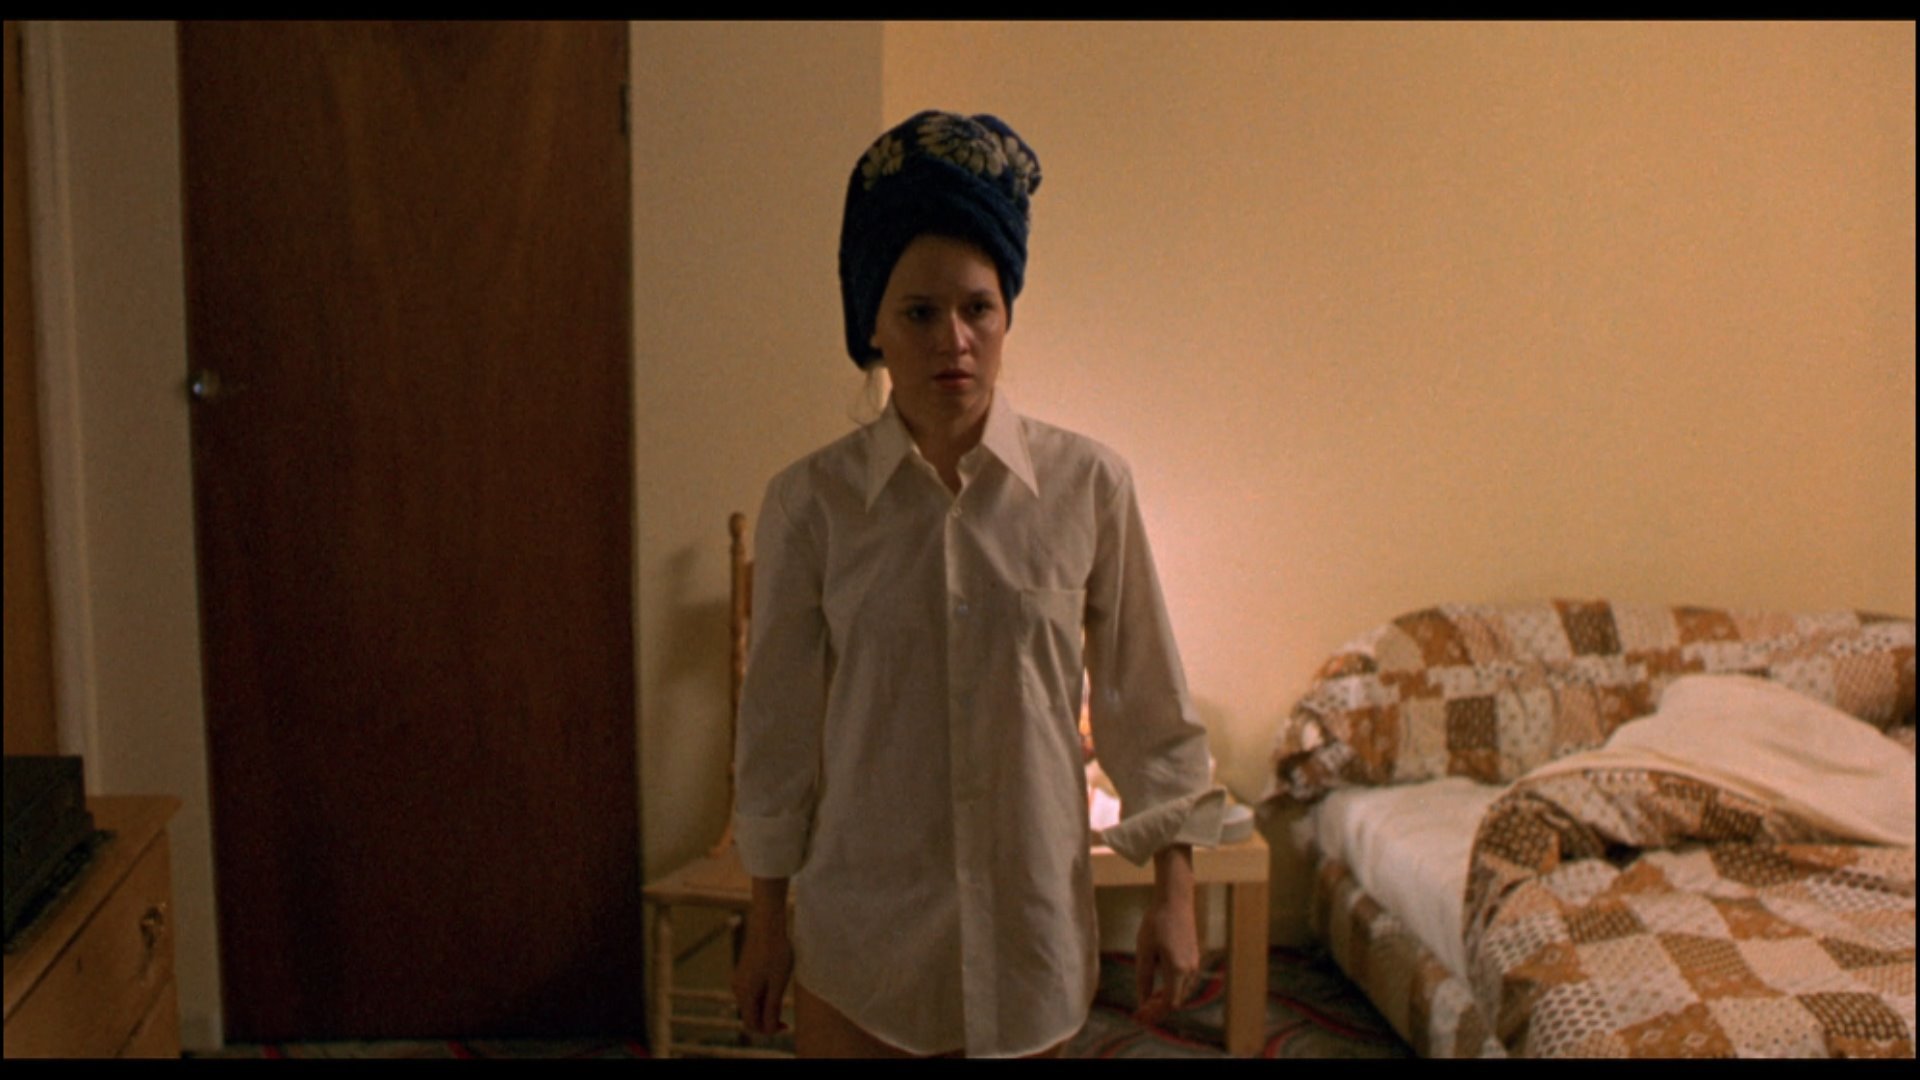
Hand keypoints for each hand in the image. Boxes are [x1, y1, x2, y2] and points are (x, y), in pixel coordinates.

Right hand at [731, 884, 793, 1035]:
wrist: (768, 924)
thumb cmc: (776, 953)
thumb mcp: (778, 984)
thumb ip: (772, 1008)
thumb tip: (767, 1029)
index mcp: (745, 994)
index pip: (752, 1025)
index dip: (768, 1030)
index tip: (785, 1024)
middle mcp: (737, 989)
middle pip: (750, 1015)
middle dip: (767, 1019)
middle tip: (786, 1017)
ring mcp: (738, 979)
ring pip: (751, 1004)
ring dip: (766, 1007)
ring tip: (782, 993)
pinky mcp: (743, 972)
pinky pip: (751, 992)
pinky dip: (763, 996)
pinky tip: (776, 983)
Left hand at [1133, 845, 1198, 1024]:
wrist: (1175, 900)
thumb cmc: (1156, 922)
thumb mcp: (1144, 951)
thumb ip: (1144, 978)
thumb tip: (1142, 1001)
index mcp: (1178, 969)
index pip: (1168, 1004)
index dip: (1153, 1013)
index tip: (1138, 1016)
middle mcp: (1190, 970)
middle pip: (1176, 1001)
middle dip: (1157, 1010)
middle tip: (1138, 1013)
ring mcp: (1194, 964)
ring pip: (1180, 993)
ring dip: (1164, 1000)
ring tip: (1145, 1002)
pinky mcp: (1193, 958)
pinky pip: (1183, 982)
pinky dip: (1171, 989)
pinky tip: (1157, 988)